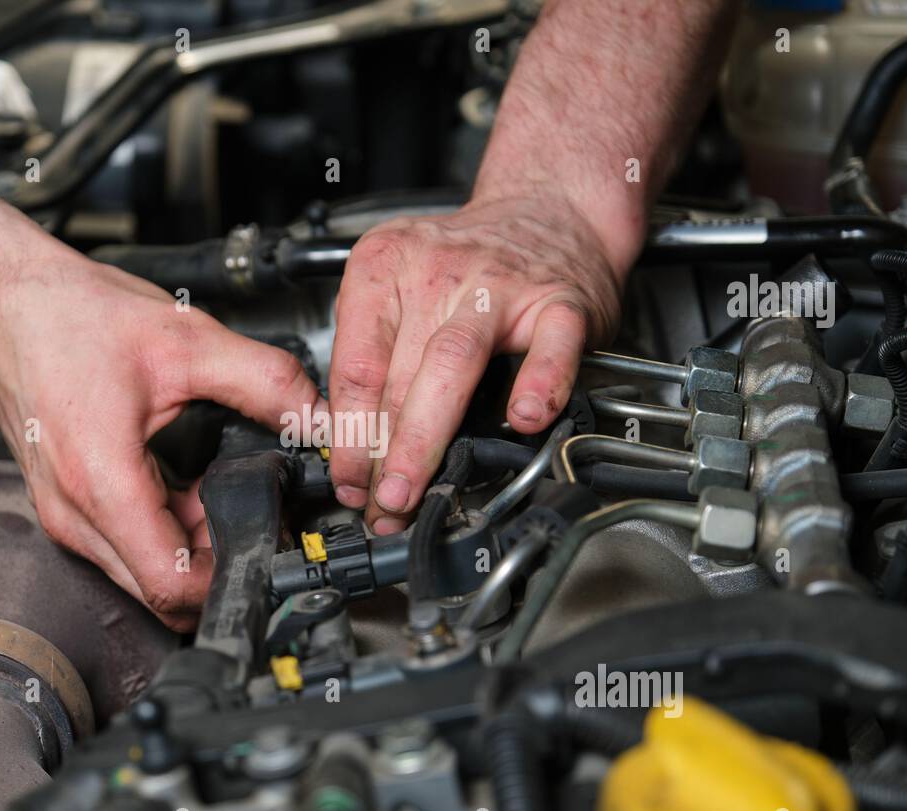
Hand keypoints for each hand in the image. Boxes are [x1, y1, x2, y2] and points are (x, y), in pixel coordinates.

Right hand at [0, 248, 318, 630]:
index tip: (269, 549)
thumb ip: (265, 382)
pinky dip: (165, 532)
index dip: (232, 579)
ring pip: (142, 574)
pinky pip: (124, 548)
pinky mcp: (63, 508)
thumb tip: (317, 420)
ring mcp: (62, 516)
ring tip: (220, 493)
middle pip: (159, 592)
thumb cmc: (70, 315)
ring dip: (192, 548)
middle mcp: (73, 514)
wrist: (4, 299)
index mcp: (100, 482)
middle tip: (256, 518)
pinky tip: (186, 487)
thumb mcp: (187, 340)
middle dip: (217, 564)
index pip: (172, 585)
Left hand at [327, 197, 622, 533]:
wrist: (550, 210)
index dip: (347, 436)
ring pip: (452, 362)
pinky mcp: (559, 300)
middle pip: (395, 373)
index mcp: (383, 268)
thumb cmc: (469, 264)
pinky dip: (539, 382)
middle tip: (380, 504)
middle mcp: (436, 271)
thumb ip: (374, 353)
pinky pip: (549, 344)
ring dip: (426, 436)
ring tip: (416, 487)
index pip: (354, 366)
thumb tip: (351, 444)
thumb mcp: (399, 289)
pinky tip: (525, 418)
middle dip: (381, 453)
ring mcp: (499, 284)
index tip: (348, 482)